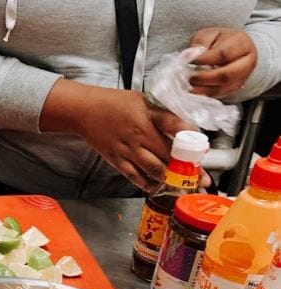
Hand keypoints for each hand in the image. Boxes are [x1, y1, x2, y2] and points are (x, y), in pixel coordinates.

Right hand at [76, 92, 196, 190]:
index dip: (192, 140)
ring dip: (169, 179)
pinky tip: (157, 187)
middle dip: (186, 169)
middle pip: (167, 155)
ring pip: (152, 169)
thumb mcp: (143, 100)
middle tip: (200, 179)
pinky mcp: (116, 159)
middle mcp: (139, 135)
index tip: (204, 151)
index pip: (176, 127)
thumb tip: (186, 126)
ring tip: (182, 187)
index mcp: (148, 117)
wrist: (85, 110)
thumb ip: (164, 113)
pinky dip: (146, 184)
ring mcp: (127, 149)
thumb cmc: (115, 103)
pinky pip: (133, 176)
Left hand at [188, 28, 256, 97]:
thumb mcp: (208, 34)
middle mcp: (247, 61)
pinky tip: (195, 91)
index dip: (205, 59)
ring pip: (224, 88)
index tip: (191, 61)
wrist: (230, 48)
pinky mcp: (236, 87)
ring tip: (189, 86)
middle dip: (205, 78)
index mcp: (242, 43)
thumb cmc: (218, 40)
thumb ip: (200, 42)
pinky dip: (206, 94)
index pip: (223, 54)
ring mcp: (243, 76)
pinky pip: (221, 94)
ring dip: (204, 89)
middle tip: (189, 78)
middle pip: (227, 75)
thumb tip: (193, 55)